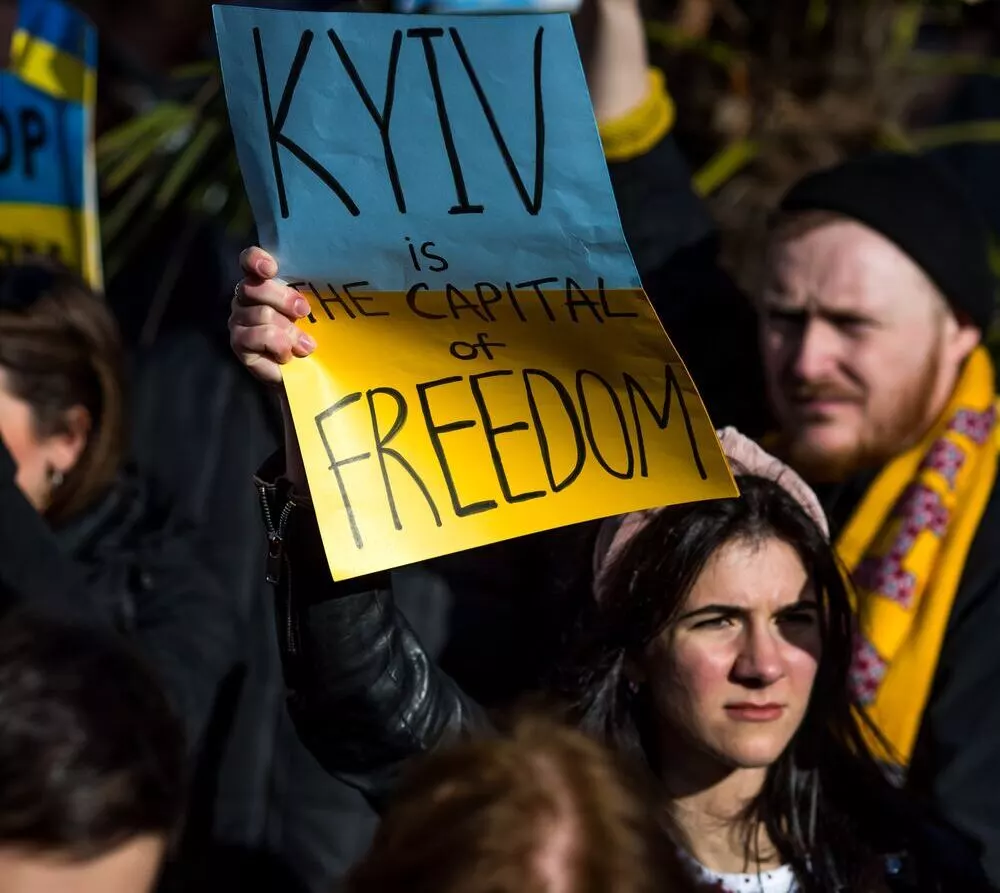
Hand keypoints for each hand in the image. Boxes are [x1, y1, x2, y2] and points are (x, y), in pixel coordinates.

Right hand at [229, 247, 315, 385]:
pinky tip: (287, 355)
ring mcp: (238, 319)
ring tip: (303, 345)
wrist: (299, 372)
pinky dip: (279, 346)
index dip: (256, 260)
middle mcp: (245, 298)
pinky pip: (259, 336)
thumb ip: (304, 298)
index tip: (271, 269)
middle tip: (303, 312)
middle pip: (256, 287)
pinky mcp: (238, 342)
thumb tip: (312, 295)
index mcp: (261, 283)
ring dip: (289, 331)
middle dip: (284, 299)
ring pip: (262, 314)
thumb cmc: (304, 335)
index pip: (249, 261)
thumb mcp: (309, 313)